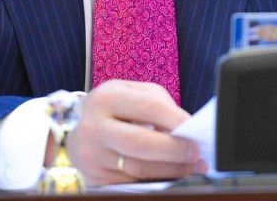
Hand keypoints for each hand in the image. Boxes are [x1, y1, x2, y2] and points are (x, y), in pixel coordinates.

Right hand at [66, 80, 206, 185]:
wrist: (80, 128)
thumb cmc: (116, 108)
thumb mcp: (132, 94)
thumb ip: (157, 104)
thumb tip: (184, 131)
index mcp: (106, 98)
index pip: (148, 107)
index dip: (175, 120)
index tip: (195, 130)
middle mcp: (94, 127)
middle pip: (140, 143)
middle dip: (174, 150)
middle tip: (196, 153)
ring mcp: (91, 156)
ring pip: (138, 169)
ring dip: (172, 170)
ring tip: (193, 167)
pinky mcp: (94, 178)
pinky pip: (131, 183)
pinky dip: (156, 181)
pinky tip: (171, 176)